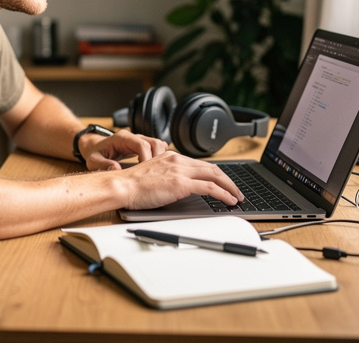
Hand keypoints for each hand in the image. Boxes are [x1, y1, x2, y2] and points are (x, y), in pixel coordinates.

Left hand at [81, 129, 167, 170]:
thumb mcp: (93, 161)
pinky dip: (160, 158)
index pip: (141, 145)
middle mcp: (134, 136)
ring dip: (160, 159)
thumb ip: (103, 164)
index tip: (144, 173)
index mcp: (123, 138)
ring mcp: (141, 139)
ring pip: (159, 145)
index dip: (146, 159)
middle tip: (151, 175)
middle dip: (157, 160)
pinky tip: (153, 170)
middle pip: (155, 143)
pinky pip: (159, 148)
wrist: (97, 147)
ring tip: (152, 174)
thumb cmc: (96, 154)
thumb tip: (116, 169)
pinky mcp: (145, 145)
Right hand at [119, 152, 245, 209]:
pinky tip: (228, 201)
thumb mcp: (153, 176)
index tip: (223, 183)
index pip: (201, 164)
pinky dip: (223, 194)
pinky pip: (210, 188)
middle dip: (228, 180)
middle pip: (212, 168)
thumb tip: (178, 189)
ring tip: (236, 197)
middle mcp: (178, 160)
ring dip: (230, 187)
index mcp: (171, 157)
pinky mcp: (181, 183)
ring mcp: (181, 171)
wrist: (122, 186)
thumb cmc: (131, 185)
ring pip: (215, 176)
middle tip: (235, 191)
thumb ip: (168, 177)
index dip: (216, 174)